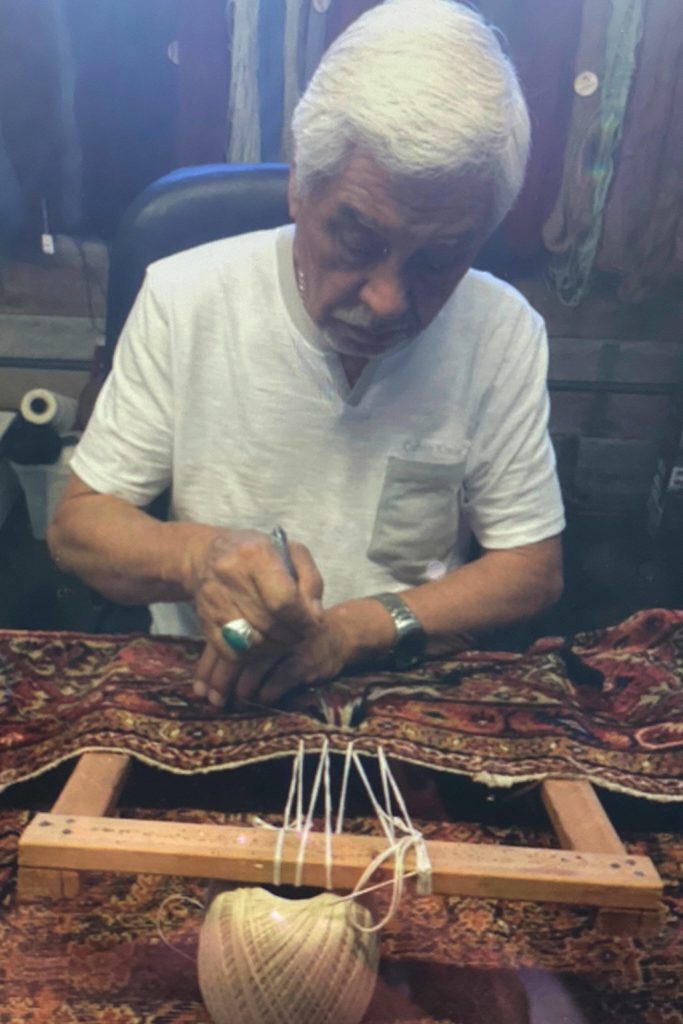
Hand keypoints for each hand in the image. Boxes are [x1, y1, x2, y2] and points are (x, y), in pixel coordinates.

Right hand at [189, 529, 322, 685]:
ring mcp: (213, 600)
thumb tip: (314, 616)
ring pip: (252, 642)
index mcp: (255, 554)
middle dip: (291, 635)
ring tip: (283, 638)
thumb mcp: (292, 552)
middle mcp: (230, 576)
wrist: (207, 554)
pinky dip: (252, 656)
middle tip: (299, 632)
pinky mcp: (204, 621)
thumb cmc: (258, 553)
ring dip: (274, 647)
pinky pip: (232, 653)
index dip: (302, 620)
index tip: (311, 623)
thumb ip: (310, 582)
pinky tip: (262, 644)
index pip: (284, 601)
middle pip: (269, 624)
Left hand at [194, 607, 354, 708]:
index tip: (199, 690)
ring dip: (242, 689)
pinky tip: (262, 697)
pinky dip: (267, 691)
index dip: (208, 667)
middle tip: (214, 701)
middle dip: (221, 682)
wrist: (338, 635)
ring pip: (255, 668)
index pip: (223, 640)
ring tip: (237, 701)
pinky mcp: (306, 659)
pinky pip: (279, 679)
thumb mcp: (266, 631)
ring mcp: (288, 643)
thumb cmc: (293, 636)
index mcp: (255, 616)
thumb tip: (205, 677)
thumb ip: (238, 643)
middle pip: (236, 655)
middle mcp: (269, 626)